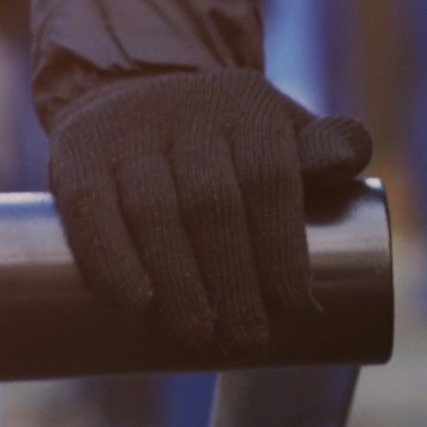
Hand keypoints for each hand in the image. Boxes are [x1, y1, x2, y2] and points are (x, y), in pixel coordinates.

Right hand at [46, 69, 374, 350]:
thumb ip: (326, 147)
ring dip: (177, 282)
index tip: (295, 307)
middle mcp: (186, 112)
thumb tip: (349, 163)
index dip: (282, 246)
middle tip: (248, 336)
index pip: (269, 179)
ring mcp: (127, 131)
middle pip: (212, 203)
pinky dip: (112, 260)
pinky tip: (135, 304)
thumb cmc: (226, 136)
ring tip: (200, 335)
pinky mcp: (77, 154)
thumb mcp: (281, 127)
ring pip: (152, 210)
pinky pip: (89, 210)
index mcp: (247, 107)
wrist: (133, 89)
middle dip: (233, 278)